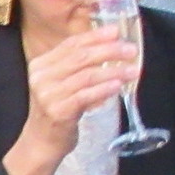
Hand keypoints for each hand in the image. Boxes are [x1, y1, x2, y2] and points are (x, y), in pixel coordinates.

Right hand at [20, 27, 141, 159]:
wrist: (41, 142)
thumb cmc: (57, 110)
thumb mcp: (62, 83)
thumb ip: (77, 66)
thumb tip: (110, 46)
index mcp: (41, 64)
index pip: (71, 44)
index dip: (95, 36)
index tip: (116, 31)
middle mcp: (42, 77)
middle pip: (80, 57)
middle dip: (109, 51)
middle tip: (130, 49)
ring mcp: (48, 95)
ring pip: (86, 76)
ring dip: (113, 71)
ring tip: (133, 70)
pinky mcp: (58, 111)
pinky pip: (85, 96)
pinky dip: (104, 89)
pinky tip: (118, 85)